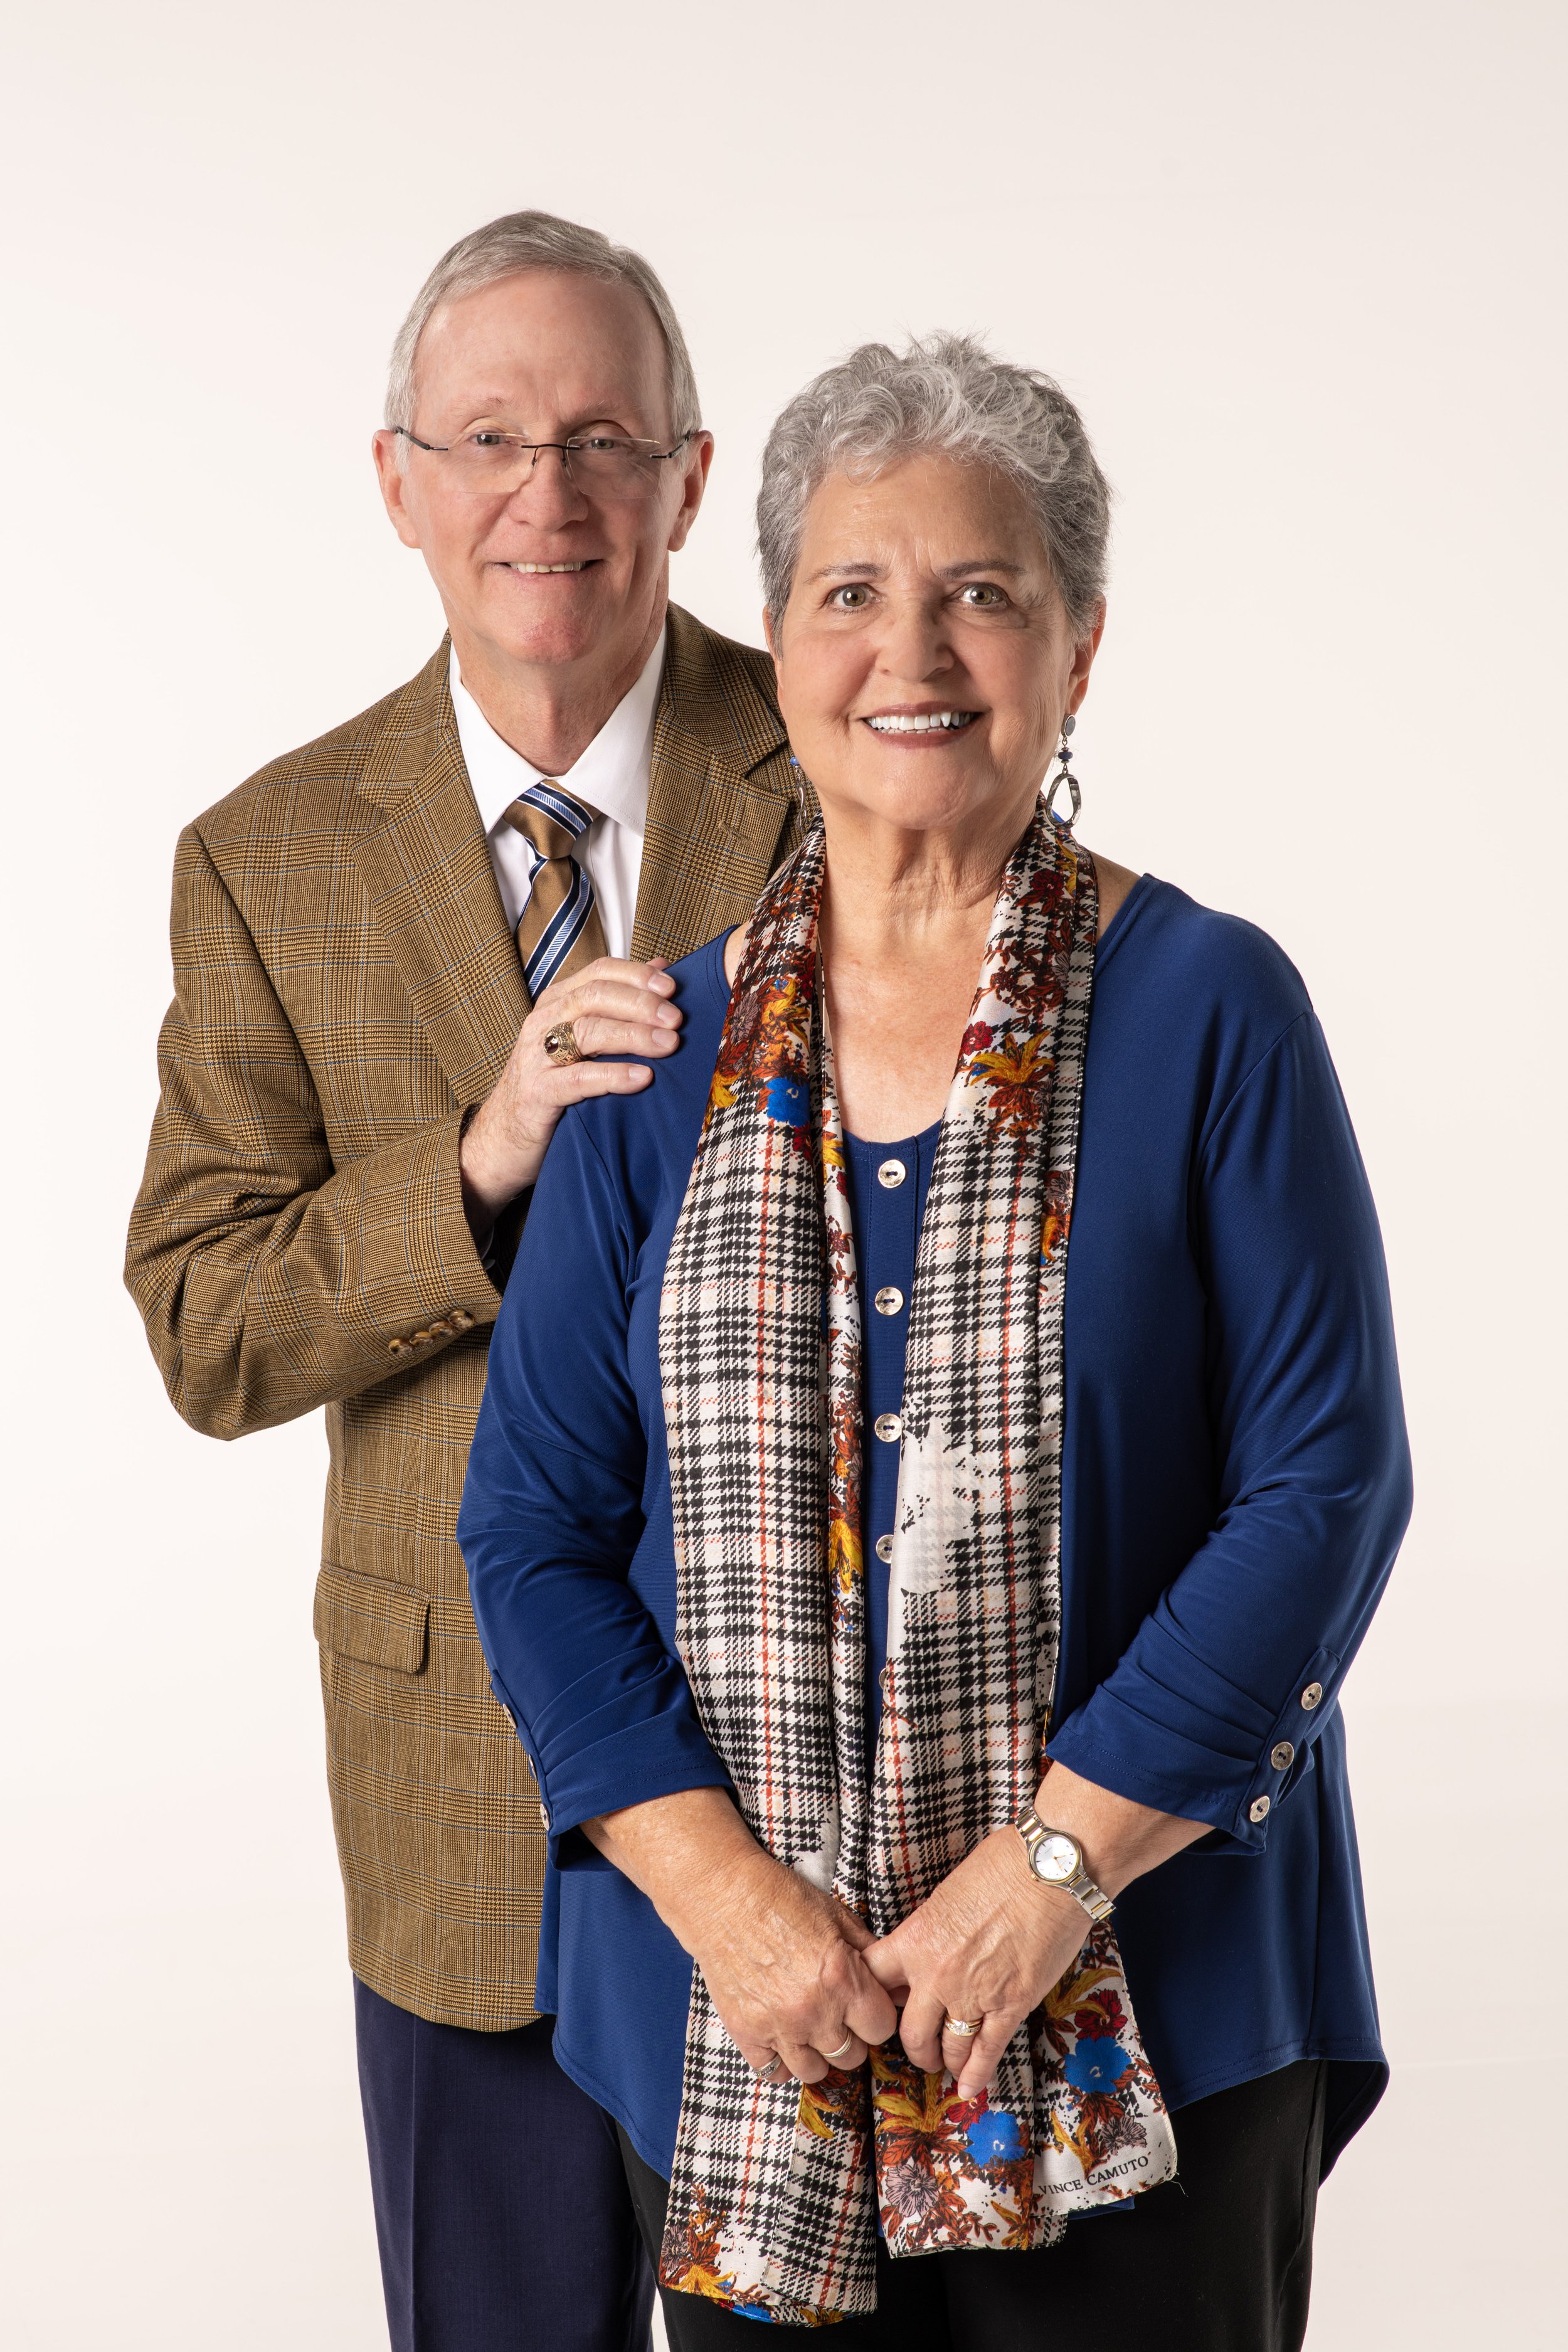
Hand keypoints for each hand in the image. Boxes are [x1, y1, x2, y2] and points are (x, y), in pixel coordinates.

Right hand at [459, 955, 681, 1225]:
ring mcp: (536, 1056)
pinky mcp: (537, 1093)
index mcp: (558, 1003)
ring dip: (632, 1035)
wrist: (504, 1137)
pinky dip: (613, 1075)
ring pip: (586, 1031)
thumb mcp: (583, 1040)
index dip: (637, 976)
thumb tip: (661, 968)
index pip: (599, 973)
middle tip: (676, 1018)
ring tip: (668, 1044)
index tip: (673, 988)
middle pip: (594, 996)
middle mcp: (544, 1022)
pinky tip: (642, 1077)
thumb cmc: (554, 1084)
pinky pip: (578, 1079)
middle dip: (640, 1003)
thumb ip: (618, 1005)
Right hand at [585, 1788, 897, 2084]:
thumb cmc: (782, 1899)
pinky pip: (773, 2072)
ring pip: (815, 2071)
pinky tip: (781, 2034)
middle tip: (836, 2013)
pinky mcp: (745, 2033)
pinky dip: (779, 2059)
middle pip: (852, 2056)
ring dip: (817, 2052)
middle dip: (849, 2035)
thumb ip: (870, 1955)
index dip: (876, 2017)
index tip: (865, 2007)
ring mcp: (777, 2026)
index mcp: (842, 1979)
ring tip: (810, 2027)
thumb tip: (895, 1984)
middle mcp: (813, 2010)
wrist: (724, 1896)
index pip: (881, 2029)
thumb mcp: (838, 1917)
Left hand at [865, 1764, 1209, 2095]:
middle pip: (908, 2030)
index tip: (880, 2005)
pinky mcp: (1011, 2006)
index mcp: (915, 1938)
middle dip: (913, 2046)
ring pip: (947, 2048)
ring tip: (948, 2065)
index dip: (874, 1996)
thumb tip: (929, 1943)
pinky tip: (971, 2089)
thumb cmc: (1004, 1865)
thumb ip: (932, 1927)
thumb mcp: (948, 1892)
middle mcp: (936, 1974)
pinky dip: (978, 2075)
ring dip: (946, 2061)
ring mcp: (974, 1995)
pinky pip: (987, 2051)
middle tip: (919, 2049)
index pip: (874, 1978)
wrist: (1051, 1870)